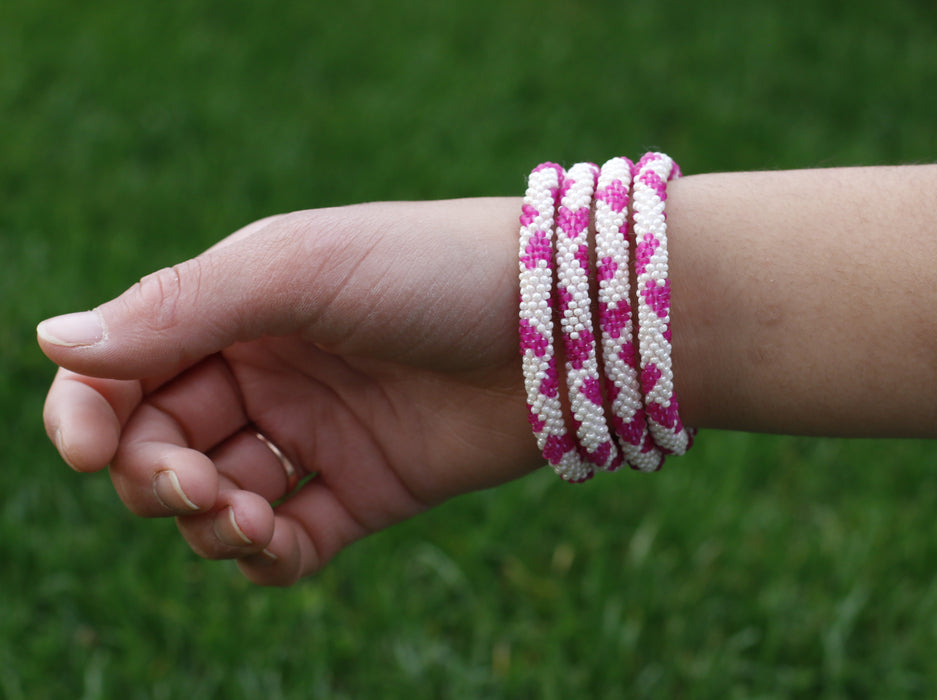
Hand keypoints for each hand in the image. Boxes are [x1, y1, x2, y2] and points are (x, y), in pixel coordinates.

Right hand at [38, 198, 541, 585]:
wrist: (557, 323)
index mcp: (237, 309)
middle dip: (155, 478)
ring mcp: (316, 436)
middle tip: (196, 486)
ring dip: (208, 523)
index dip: (90, 414)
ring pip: (216, 504)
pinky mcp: (367, 490)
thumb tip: (54, 341)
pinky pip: (289, 542)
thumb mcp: (298, 270)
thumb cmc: (428, 272)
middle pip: (161, 446)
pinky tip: (276, 541)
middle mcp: (268, 374)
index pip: (124, 369)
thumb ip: (179, 309)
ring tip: (249, 516)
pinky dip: (265, 556)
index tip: (90, 449)